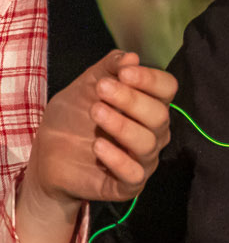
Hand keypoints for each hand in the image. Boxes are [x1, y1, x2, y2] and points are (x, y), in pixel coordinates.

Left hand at [24, 51, 175, 210]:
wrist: (46, 157)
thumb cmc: (71, 120)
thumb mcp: (83, 87)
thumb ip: (106, 70)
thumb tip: (131, 56)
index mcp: (148, 105)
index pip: (167, 89)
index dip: (150, 80)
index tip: (124, 73)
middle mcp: (153, 132)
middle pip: (160, 115)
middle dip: (131, 100)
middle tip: (101, 91)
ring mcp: (142, 159)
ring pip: (148, 143)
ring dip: (121, 125)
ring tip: (95, 114)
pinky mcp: (127, 185)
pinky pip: (134, 174)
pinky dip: (117, 159)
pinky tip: (97, 146)